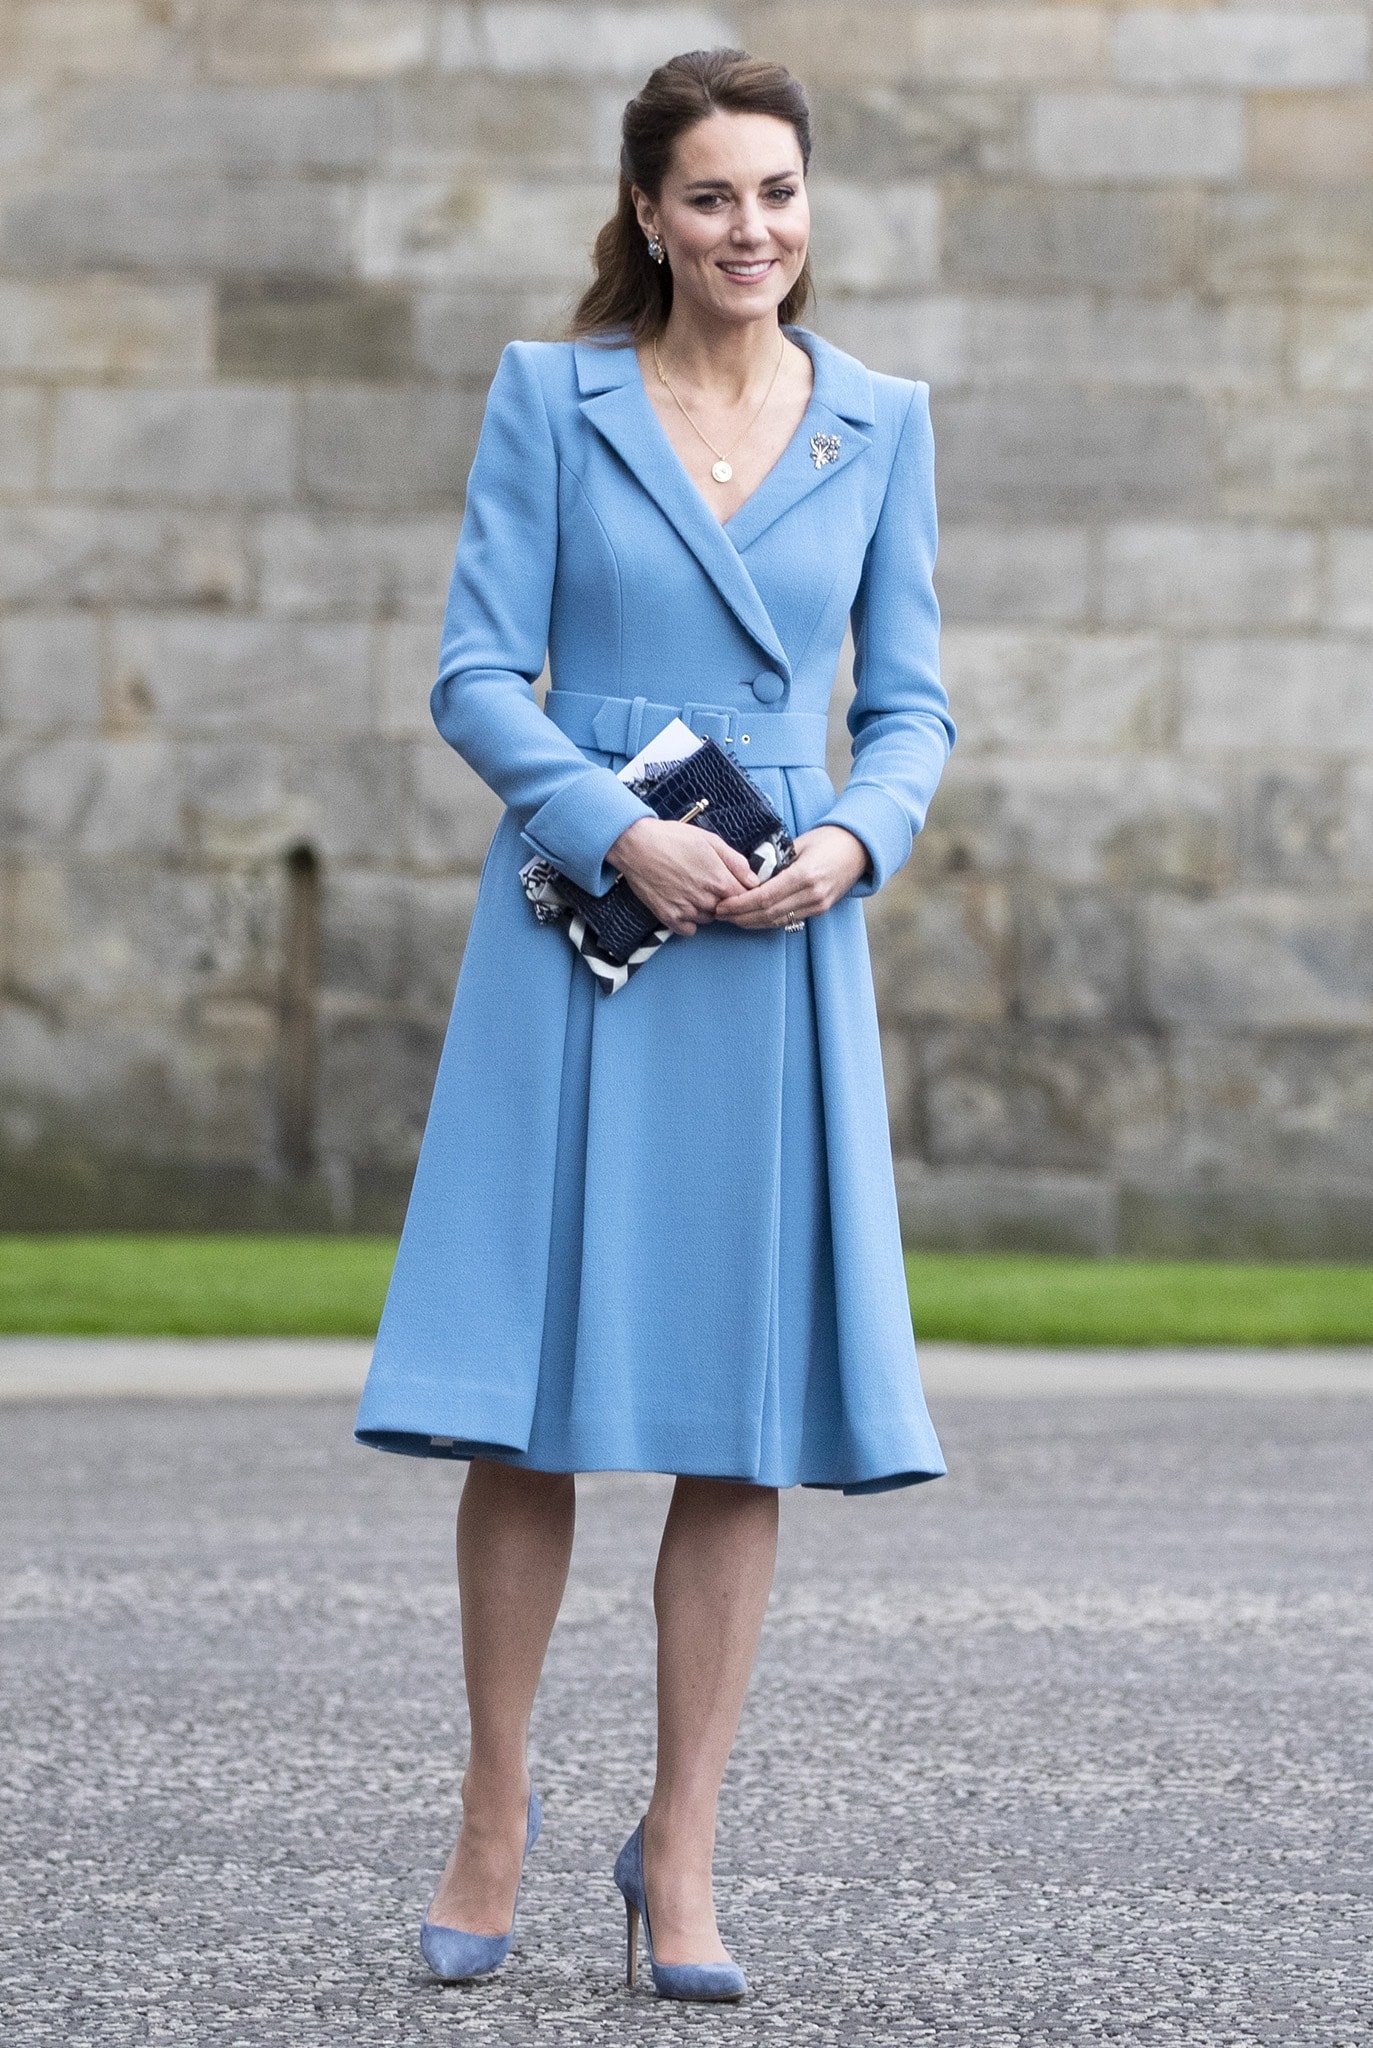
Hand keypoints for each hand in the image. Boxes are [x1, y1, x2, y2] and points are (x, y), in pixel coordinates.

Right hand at [606, 816, 761, 936]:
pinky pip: (690, 929)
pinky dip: (688, 920)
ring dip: (705, 908)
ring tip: (690, 887)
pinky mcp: (670, 918)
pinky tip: (681, 901)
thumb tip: (754, 880)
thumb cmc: (673, 838)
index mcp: (720, 880)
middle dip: (722, 899)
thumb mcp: (710, 841)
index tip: (731, 883)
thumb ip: (736, 862)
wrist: (636, 845)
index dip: (741, 891)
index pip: (745, 898)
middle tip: (705, 881)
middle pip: (727, 910)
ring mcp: (687, 911)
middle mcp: (706, 900)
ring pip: (708, 919)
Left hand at [711, 825, 870, 928]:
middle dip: (740, 916)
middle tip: (719, 913)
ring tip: (731, 918)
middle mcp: (812, 894)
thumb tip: (749, 874)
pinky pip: (789, 919)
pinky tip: (752, 917)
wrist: (859, 848)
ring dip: (752, 922)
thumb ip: (775, 862)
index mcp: (804, 875)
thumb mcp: (798, 844)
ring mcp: (818, 904)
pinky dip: (768, 920)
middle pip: (768, 914)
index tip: (722, 905)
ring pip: (777, 921)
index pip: (765, 897)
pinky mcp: (820, 909)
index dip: (740, 904)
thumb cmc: (828, 839)